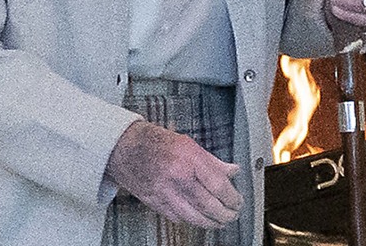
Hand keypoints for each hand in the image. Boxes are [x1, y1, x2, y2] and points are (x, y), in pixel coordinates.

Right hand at [106, 120, 242, 228]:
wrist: (126, 148)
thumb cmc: (157, 142)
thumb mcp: (189, 144)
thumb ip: (212, 161)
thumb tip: (233, 171)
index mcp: (189, 160)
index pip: (219, 186)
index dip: (233, 198)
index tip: (238, 200)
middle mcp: (178, 178)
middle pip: (209, 206)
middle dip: (226, 215)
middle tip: (233, 214)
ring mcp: (166, 193)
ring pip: (195, 218)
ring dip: (211, 223)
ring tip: (220, 221)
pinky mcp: (156, 204)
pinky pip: (179, 219)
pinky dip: (191, 221)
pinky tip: (198, 218)